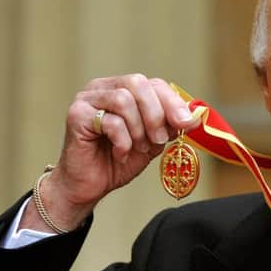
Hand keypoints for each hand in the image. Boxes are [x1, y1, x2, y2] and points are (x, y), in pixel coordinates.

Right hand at [21, 74, 198, 231]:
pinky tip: (121, 154)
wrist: (89, 186)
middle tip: (160, 139)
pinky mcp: (76, 115)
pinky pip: (110, 121)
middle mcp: (103, 88)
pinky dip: (123, 141)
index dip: (173, 102)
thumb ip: (169, 126)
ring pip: (124, 100)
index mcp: (123, 89)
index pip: (154, 84)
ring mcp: (87, 99)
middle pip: (137, 83)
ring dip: (138, 129)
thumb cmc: (118, 161)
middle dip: (155, 114)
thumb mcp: (152, 141)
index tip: (187, 123)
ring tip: (138, 148)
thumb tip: (194, 116)